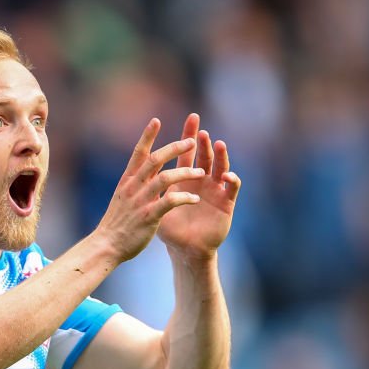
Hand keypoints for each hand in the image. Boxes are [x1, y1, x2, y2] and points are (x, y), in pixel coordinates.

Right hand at [95, 118, 206, 262]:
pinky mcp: (148, 216)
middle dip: (175, 148)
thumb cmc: (116, 223)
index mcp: (127, 181)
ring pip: (165, 178)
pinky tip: (194, 199)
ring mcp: (140, 201)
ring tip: (200, 172)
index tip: (156, 120)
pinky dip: (184, 199)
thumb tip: (142, 172)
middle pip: (155, 160)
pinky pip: (169, 202)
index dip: (147, 136)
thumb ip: (133, 184)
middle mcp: (133, 187)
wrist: (106, 245)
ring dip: (185, 173)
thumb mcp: (122, 198)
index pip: (138, 153)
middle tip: (191, 141)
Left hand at [157, 113, 241, 260]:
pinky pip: (232, 188)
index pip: (187, 153)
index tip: (190, 119)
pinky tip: (226, 175)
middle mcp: (202, 181)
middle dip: (203, 142)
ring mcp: (215, 190)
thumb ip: (151, 188)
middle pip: (204, 156)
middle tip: (201, 130)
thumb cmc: (170, 230)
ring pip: (220, 167)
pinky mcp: (226, 203)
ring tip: (217, 144)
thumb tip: (136, 171)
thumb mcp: (157, 206)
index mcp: (184, 179)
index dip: (188, 136)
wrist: (185, 250)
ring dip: (220, 156)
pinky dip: (231, 179)